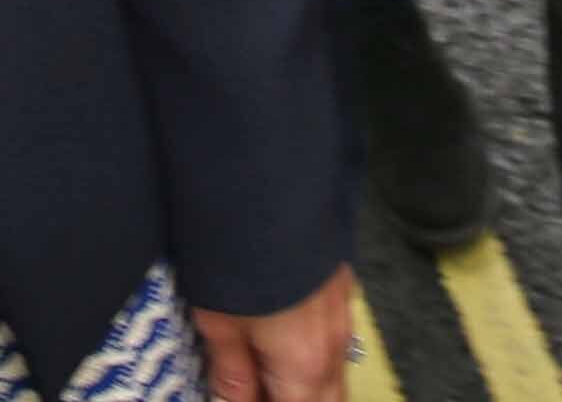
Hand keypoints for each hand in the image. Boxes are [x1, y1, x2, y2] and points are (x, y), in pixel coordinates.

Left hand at [192, 267, 356, 401]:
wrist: (270, 182)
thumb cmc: (240, 254)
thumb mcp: (219, 322)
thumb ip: (232, 372)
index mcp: (304, 367)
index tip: (244, 397)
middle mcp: (333, 345)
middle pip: (326, 400)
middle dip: (295, 398)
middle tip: (258, 389)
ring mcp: (341, 311)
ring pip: (333, 370)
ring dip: (305, 381)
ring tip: (266, 372)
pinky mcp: (339, 283)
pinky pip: (333, 335)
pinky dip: (312, 351)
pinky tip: (282, 338)